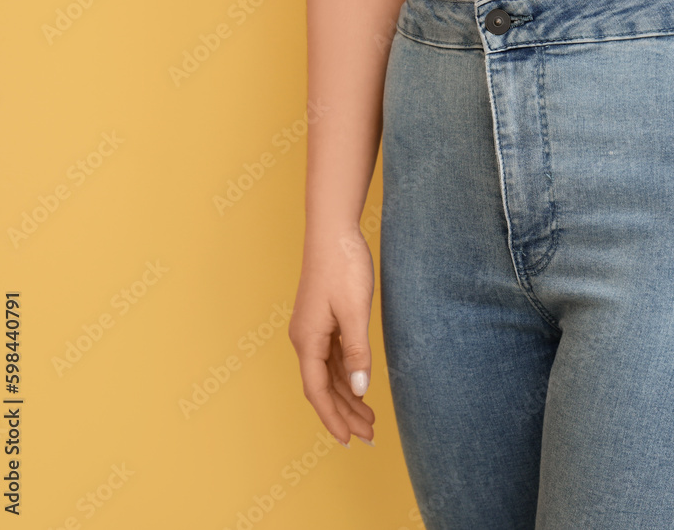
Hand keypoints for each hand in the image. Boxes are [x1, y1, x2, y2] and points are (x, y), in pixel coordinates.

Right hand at [289, 226, 376, 446]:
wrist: (333, 232)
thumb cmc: (343, 266)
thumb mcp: (355, 311)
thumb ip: (357, 352)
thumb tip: (359, 390)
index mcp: (307, 340)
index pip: (317, 391)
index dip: (333, 418)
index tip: (348, 441)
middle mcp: (305, 339)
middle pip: (323, 387)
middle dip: (344, 414)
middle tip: (368, 436)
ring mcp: (313, 330)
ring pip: (328, 375)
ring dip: (347, 398)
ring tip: (368, 420)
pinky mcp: (323, 321)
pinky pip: (332, 359)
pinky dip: (345, 377)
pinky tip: (359, 387)